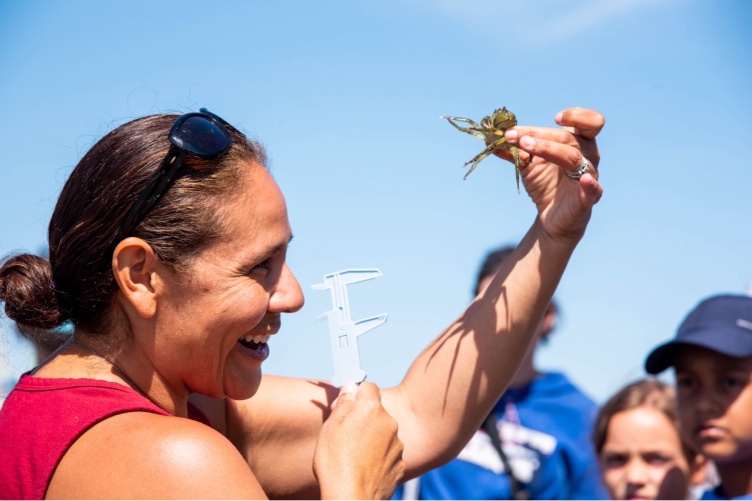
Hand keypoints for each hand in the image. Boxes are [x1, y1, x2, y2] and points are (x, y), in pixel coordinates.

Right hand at [313, 382, 404, 499]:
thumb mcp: (331, 426)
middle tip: (345, 435)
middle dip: (363, 419)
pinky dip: (379, 458)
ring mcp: (397, 445)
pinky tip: (364, 468)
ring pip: (383, 434)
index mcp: (372, 409)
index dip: (357, 394)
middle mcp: (390, 423)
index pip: (369, 387)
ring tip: (354, 456)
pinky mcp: (400, 465)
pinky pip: (388, 454)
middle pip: (376, 412)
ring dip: (372, 439)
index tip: (347, 404)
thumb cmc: (336, 461)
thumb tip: (350, 387)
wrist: (350, 497)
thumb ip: (344, 403)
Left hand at [500, 107, 604, 242]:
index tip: (555, 118)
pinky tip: (583, 180)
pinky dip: (589, 184)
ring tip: (526, 147)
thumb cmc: (545, 183)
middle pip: (568, 138)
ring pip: (574, 158)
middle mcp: (587, 156)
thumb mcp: (527, 163)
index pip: (588, 122)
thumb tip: (491, 138)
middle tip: (514, 136)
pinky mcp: (587, 198)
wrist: (549, 215)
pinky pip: (594, 190)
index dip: (576, 116)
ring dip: (549, 149)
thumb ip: (514, 149)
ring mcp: (589, 176)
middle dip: (539, 134)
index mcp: (577, 143)